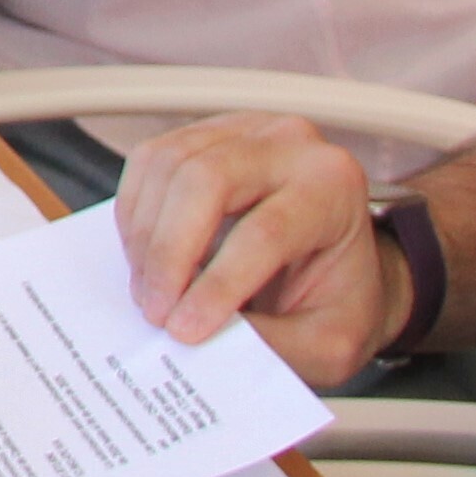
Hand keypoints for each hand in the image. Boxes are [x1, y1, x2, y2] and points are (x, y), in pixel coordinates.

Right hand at [113, 114, 397, 369]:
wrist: (338, 266)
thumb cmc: (339, 300)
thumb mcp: (328, 343)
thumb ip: (272, 346)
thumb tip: (204, 343)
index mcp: (334, 189)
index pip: (264, 231)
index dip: (217, 285)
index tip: (185, 329)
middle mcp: (292, 144)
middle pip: (205, 178)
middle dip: (168, 252)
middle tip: (157, 310)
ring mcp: (243, 131)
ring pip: (167, 166)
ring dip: (145, 237)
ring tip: (151, 291)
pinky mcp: (203, 134)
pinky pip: (149, 162)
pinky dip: (136, 215)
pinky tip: (148, 257)